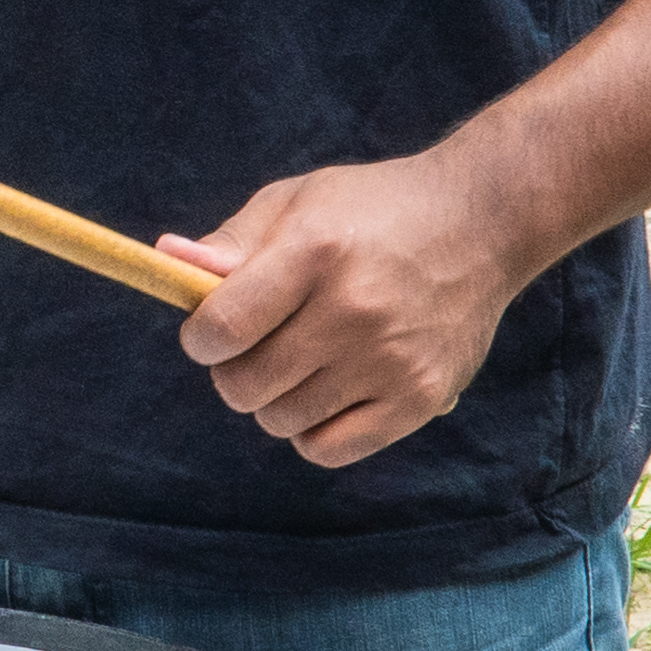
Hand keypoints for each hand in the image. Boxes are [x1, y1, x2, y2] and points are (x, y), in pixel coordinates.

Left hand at [161, 145, 533, 468]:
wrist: (483, 222)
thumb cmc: (373, 209)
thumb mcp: (298, 202)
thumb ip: (230, 242)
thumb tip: (167, 262)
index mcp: (316, 251)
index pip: (223, 327)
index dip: (200, 337)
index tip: (209, 330)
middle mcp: (354, 310)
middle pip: (244, 385)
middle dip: (233, 369)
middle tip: (256, 344)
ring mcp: (390, 360)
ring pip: (280, 421)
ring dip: (273, 398)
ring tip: (300, 360)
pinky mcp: (419, 398)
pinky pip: (327, 449)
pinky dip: (311, 430)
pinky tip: (326, 391)